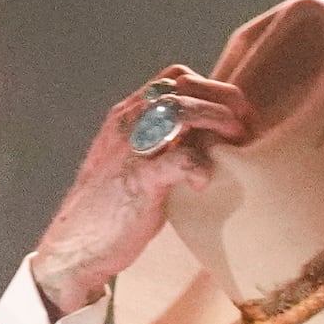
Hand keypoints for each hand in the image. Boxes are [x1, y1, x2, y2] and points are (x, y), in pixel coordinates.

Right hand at [31, 66, 252, 315]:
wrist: (75, 246)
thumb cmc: (110, 213)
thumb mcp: (134, 167)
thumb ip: (161, 150)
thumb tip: (204, 150)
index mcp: (127, 115)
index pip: (174, 77)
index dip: (211, 88)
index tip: (235, 112)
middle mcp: (128, 122)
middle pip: (183, 85)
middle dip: (224, 99)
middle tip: (248, 124)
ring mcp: (132, 148)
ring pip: (181, 110)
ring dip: (218, 120)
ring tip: (238, 141)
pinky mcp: (139, 179)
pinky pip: (178, 158)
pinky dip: (199, 164)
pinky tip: (205, 181)